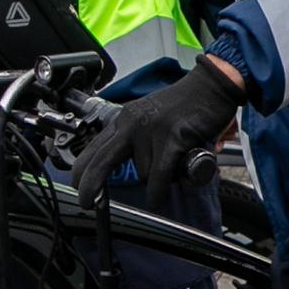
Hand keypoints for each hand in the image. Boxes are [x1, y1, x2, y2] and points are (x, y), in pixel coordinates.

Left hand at [71, 58, 243, 204]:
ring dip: (157, 180)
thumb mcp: (150, 118)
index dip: (83, 170)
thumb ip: (137, 140)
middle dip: (91, 185)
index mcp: (125, 118)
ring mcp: (151, 130)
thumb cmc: (185, 106)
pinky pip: (160, 176)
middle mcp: (132, 123)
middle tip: (88, 203)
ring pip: (143, 174)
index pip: (94, 147)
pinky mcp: (173, 139)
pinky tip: (160, 197)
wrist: (212, 85)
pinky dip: (159, 192)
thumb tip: (131, 170)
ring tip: (175, 164)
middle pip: (102, 161)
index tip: (77, 186)